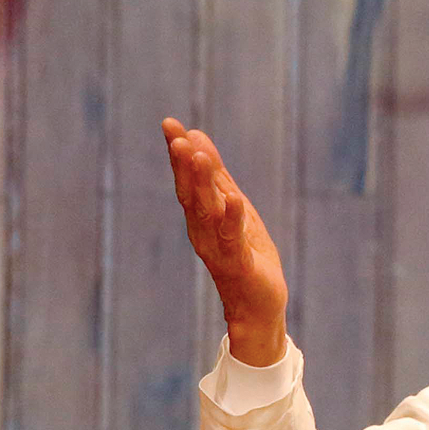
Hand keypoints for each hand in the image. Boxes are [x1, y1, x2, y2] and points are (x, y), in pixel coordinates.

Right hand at [162, 118, 288, 365]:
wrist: (258, 305)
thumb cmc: (246, 254)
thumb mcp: (234, 208)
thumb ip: (217, 177)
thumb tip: (197, 137)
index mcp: (201, 217)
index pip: (187, 180)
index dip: (179, 153)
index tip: (170, 124)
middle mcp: (203, 232)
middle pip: (191, 194)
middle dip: (183, 165)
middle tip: (176, 136)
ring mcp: (219, 248)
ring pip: (208, 212)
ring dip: (203, 185)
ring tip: (200, 156)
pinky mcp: (238, 264)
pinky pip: (233, 239)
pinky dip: (233, 218)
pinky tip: (235, 199)